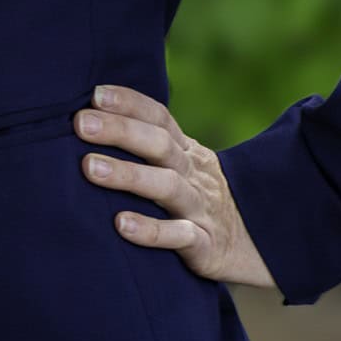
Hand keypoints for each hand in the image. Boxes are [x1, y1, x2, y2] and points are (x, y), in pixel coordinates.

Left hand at [75, 84, 278, 289]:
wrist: (258, 244)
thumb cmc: (200, 199)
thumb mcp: (184, 165)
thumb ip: (150, 145)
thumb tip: (93, 119)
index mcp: (187, 150)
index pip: (160, 117)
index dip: (130, 102)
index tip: (95, 94)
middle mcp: (194, 173)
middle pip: (159, 144)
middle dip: (120, 130)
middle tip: (81, 123)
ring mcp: (201, 208)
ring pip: (167, 186)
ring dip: (128, 175)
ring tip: (90, 168)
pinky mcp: (207, 247)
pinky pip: (181, 236)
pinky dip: (152, 231)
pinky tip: (121, 225)